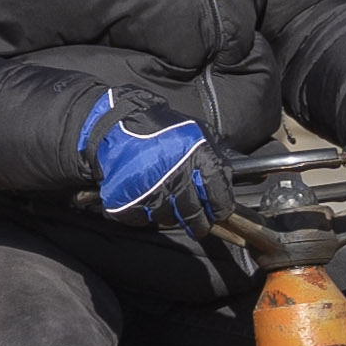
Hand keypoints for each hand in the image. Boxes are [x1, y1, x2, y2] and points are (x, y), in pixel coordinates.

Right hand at [85, 90, 226, 236]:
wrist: (118, 124)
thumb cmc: (162, 130)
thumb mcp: (198, 134)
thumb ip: (215, 159)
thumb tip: (226, 185)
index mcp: (198, 158)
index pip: (220, 200)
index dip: (220, 209)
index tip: (218, 212)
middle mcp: (175, 176)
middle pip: (195, 217)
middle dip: (198, 222)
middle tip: (197, 220)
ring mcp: (149, 190)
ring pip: (169, 219)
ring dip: (170, 214)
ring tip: (164, 197)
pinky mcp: (126, 201)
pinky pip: (142, 219)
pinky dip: (144, 212)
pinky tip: (143, 195)